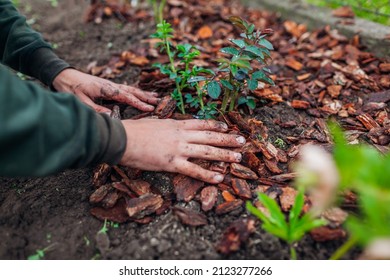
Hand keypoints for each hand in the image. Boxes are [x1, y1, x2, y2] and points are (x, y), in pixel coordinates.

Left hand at [52, 68, 158, 112]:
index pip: (127, 97)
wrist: (65, 76)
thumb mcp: (82, 101)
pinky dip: (136, 92)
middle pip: (133, 91)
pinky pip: (127, 90)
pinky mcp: (110, 87)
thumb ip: (96, 109)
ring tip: (156, 97)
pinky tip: (141, 95)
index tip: (150, 108)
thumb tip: (111, 115)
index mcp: (107, 89)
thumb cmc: (73, 88)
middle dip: (147, 97)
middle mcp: (112, 86)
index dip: (139, 103)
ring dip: (144, 94)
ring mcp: (112, 85)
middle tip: (159, 101)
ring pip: (131, 90)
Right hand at [119, 119, 245, 182]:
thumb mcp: (155, 123)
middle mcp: (182, 135)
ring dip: (225, 154)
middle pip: (210, 136)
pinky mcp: (172, 163)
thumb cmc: (134, 130)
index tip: (226, 126)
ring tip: (238, 157)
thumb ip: (168, 126)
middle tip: (242, 140)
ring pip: (207, 151)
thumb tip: (174, 127)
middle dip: (228, 138)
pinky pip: (194, 170)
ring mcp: (179, 149)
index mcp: (176, 124)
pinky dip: (208, 175)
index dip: (216, 125)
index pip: (201, 124)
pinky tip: (220, 177)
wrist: (122, 138)